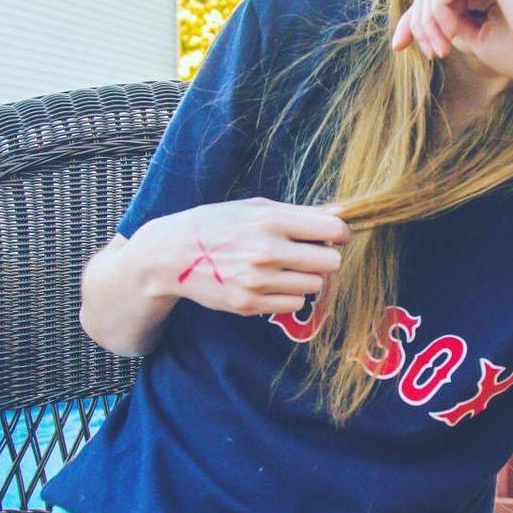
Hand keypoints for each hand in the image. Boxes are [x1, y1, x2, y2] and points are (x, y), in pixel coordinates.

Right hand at [135, 197, 349, 316]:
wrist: (171, 255)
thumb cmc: (215, 224)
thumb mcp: (254, 207)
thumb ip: (299, 212)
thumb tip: (342, 213)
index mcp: (271, 221)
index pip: (332, 230)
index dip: (339, 233)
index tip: (333, 236)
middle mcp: (267, 252)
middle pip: (330, 262)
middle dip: (324, 257)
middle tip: (307, 253)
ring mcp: (258, 281)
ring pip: (314, 285)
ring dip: (306, 277)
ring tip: (284, 268)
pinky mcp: (250, 305)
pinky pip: (294, 304)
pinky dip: (289, 295)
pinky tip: (271, 283)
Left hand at [390, 0, 512, 83]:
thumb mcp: (475, 40)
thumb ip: (450, 24)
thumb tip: (421, 19)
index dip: (414, 21)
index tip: (399, 47)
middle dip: (418, 22)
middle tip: (428, 52)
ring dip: (428, 20)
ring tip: (440, 48)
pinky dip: (438, 9)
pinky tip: (449, 31)